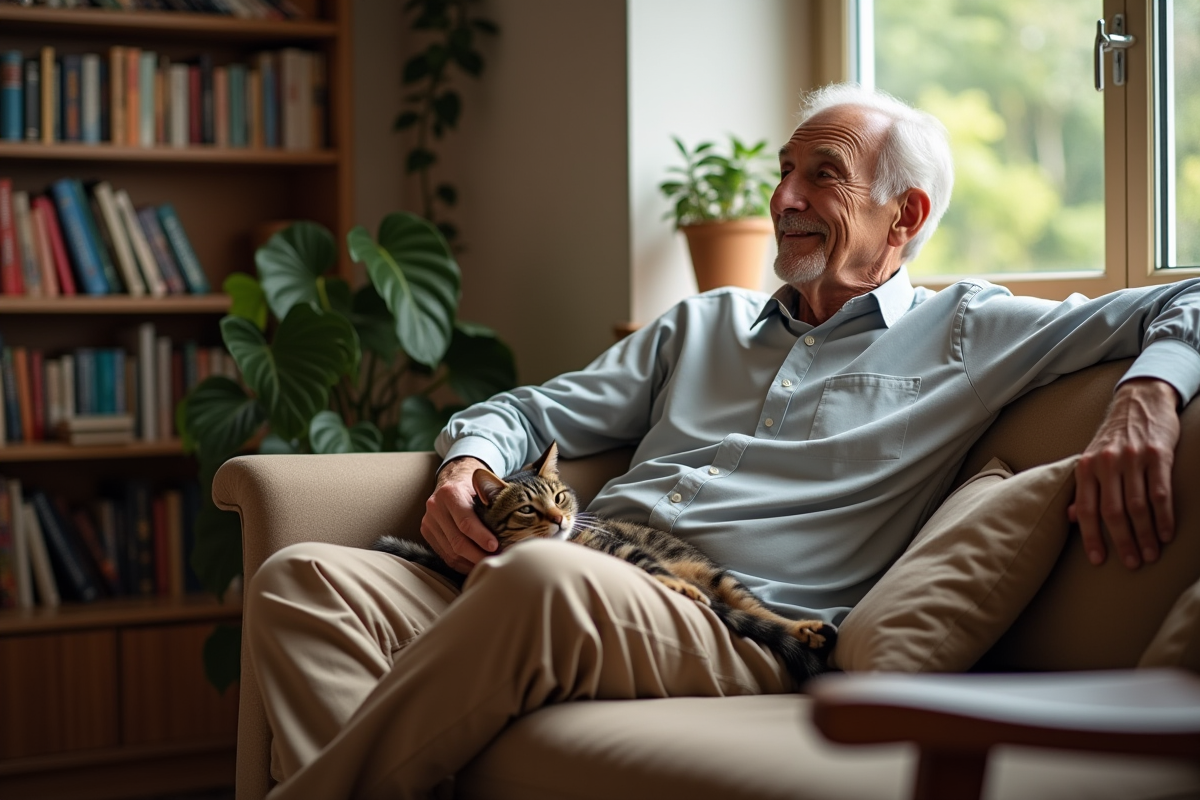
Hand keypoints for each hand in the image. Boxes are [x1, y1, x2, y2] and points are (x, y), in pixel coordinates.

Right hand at [420, 457, 498, 573]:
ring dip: (471, 562)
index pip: (465, 522)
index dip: (481, 537)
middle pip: (457, 541)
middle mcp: (435, 507)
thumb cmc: (473, 486)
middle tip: (495, 560)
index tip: (495, 547)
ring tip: (488, 564)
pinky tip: (474, 565)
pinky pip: (445, 555)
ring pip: (450, 552)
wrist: (452, 480)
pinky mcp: (427, 532)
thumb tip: (513, 523)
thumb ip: (493, 502)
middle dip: (478, 555)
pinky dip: (461, 563)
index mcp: (450, 493)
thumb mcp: (483, 487)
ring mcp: (428, 521)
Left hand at [1069, 378, 1180, 569]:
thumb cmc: (1113, 437)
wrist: (1139, 402)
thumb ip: (1084, 488)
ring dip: (1145, 535)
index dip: (1091, 537)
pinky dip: (1163, 517)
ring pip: (1138, 506)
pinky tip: (1165, 534)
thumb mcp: (1092, 459)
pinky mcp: (1157, 455)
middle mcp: (1106, 463)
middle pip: (1113, 512)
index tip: (1098, 560)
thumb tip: (1071, 517)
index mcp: (1086, 467)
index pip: (1086, 509)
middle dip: (1122, 541)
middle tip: (1132, 563)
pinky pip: (1160, 493)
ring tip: (1150, 555)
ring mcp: (1132, 459)